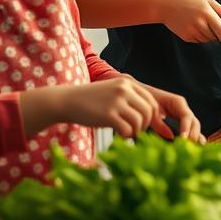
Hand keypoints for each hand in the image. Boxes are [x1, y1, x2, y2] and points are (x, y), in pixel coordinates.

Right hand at [22, 76, 159, 139]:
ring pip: (139, 121)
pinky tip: (119, 134)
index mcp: (128, 83)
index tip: (145, 124)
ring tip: (127, 133)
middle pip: (148, 111)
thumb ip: (131, 99)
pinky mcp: (108, 115)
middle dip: (145, 124)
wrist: (67, 101)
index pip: (151, 101)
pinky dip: (126, 135)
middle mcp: (124, 90)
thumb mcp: (114, 92)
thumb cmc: (91, 101)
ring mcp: (116, 102)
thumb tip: (154, 116)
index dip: (152, 115)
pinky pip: (127, 129)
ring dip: (136, 131)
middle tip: (136, 131)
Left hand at [134, 81, 203, 142]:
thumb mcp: (150, 112)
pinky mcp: (180, 121)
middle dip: (193, 135)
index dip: (186, 128)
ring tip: (195, 150)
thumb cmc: (144, 101)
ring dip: (195, 138)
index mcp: (178, 102)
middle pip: (194, 122)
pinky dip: (192, 137)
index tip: (183, 139)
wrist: (140, 94)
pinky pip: (189, 130)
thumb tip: (171, 136)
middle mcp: (183, 108)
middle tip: (189, 148)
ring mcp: (183, 115)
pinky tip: (195, 146)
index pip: (186, 116)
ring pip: (194, 127)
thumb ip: (159, 123)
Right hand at [157, 0, 220, 42]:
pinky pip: (198, 41)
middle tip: (209, 23)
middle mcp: (200, 24)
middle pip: (215, 37)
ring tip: (199, 22)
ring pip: (207, 40)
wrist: (166, 5)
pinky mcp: (185, 37)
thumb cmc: (190, 0)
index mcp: (207, 13)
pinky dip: (198, 36)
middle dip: (216, 33)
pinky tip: (192, 26)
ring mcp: (191, 31)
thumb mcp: (208, 1)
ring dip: (207, 35)